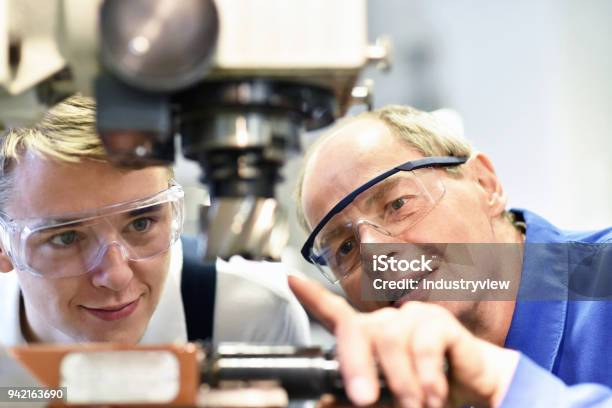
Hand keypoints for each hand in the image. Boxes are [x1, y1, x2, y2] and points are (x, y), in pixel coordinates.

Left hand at [288, 275, 518, 407]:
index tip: (290, 280)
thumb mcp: (387, 401)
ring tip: (415, 406)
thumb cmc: (424, 390)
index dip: (312, 295)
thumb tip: (324, 405)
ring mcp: (411, 318)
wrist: (473, 389)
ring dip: (402, 380)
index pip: (334, 312)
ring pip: (391, 339)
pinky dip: (427, 375)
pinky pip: (425, 343)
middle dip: (356, 365)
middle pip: (358, 329)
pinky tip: (433, 395)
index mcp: (368, 337)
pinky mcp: (439, 322)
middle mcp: (386, 321)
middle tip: (364, 399)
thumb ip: (357, 402)